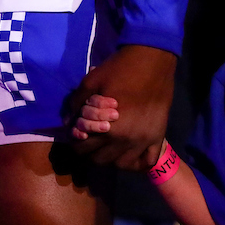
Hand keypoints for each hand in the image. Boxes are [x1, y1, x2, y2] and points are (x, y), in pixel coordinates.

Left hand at [68, 45, 175, 169]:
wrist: (152, 59)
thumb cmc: (119, 69)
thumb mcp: (90, 83)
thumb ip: (76, 104)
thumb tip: (67, 121)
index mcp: (107, 129)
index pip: (82, 148)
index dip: (75, 143)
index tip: (77, 137)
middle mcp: (125, 140)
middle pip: (100, 160)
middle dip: (90, 153)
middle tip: (90, 142)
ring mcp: (144, 141)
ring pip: (122, 165)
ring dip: (112, 159)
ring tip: (108, 148)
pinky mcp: (158, 136)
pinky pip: (147, 161)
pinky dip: (137, 163)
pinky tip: (129, 154)